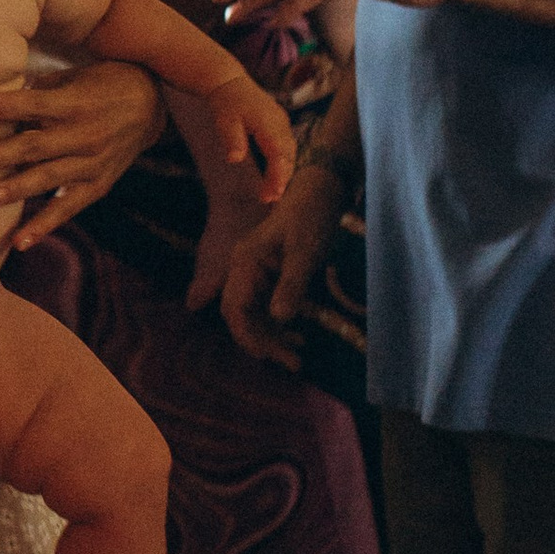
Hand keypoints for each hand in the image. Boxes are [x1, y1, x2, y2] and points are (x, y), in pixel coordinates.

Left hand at [0, 61, 163, 249]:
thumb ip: (37, 91)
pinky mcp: (97, 186)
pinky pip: (68, 208)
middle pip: (36, 146)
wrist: (150, 104)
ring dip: (16, 189)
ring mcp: (92, 163)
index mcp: (76, 103)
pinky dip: (44, 226)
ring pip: (49, 178)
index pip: (37, 104)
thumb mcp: (72, 77)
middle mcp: (84, 135)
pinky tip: (19, 243)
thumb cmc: (99, 84)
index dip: (8, 106)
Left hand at [202, 72, 296, 203]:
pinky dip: (283, 164)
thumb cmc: (226, 103)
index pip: (278, 155)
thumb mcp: (224, 121)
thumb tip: (234, 159)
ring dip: (283, 173)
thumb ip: (231, 139)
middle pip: (288, 157)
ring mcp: (282, 124)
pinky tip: (274, 177)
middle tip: (269, 199)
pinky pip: (287, 148)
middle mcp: (280, 123)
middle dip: (281, 179)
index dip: (277, 176)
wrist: (229, 83)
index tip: (271, 194)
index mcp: (268, 123)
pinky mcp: (280, 125)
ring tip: (271, 194)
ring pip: (290, 154)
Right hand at [219, 157, 347, 370]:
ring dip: (273, 337)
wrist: (320, 191)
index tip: (269, 355)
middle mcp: (245, 271)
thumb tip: (281, 319)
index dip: (248, 335)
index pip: (234, 308)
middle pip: (243, 316)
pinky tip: (299, 336)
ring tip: (298, 357)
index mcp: (244, 263)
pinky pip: (269, 306)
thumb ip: (292, 285)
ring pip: (256, 315)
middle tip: (293, 362)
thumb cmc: (310, 217)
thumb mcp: (305, 252)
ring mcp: (258, 274)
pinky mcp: (272, 276)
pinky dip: (281, 324)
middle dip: (263, 342)